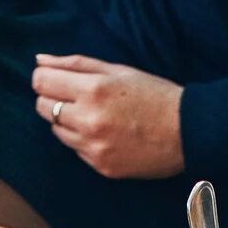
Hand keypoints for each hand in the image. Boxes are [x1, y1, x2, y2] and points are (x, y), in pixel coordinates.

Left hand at [33, 54, 184, 180]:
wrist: (187, 132)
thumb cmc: (154, 94)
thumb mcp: (117, 70)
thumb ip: (75, 64)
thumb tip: (39, 61)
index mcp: (93, 90)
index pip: (41, 82)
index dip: (45, 78)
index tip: (56, 79)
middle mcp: (88, 121)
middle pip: (42, 107)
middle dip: (53, 98)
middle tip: (78, 96)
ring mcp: (93, 147)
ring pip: (56, 131)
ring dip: (68, 121)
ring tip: (96, 115)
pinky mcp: (100, 166)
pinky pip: (75, 150)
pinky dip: (83, 140)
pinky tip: (106, 133)